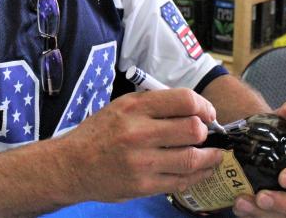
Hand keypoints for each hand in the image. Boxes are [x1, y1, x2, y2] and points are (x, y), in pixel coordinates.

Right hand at [57, 88, 224, 202]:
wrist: (71, 164)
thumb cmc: (99, 133)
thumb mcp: (121, 106)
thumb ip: (154, 105)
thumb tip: (192, 108)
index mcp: (135, 107)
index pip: (184, 100)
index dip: (204, 106)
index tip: (207, 113)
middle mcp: (139, 132)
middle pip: (193, 130)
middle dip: (205, 132)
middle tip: (207, 135)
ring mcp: (141, 162)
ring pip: (192, 159)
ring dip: (209, 158)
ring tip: (213, 156)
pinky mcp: (142, 185)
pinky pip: (180, 181)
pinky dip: (196, 176)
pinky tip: (199, 171)